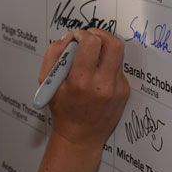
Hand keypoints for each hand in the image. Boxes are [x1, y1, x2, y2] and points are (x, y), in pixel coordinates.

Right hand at [38, 29, 128, 150]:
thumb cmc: (63, 110)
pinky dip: (107, 65)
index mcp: (81, 81)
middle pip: (114, 43)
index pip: (91, 43)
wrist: (80, 137)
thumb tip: (68, 38)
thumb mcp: (47, 82)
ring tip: (92, 57)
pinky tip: (97, 76)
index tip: (77, 38)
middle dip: (101, 34)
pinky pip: (118, 68)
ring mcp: (117, 88)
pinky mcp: (125, 91)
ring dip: (104, 49)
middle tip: (90, 39)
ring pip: (118, 54)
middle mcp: (103, 85)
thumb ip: (53, 54)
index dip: (83, 34)